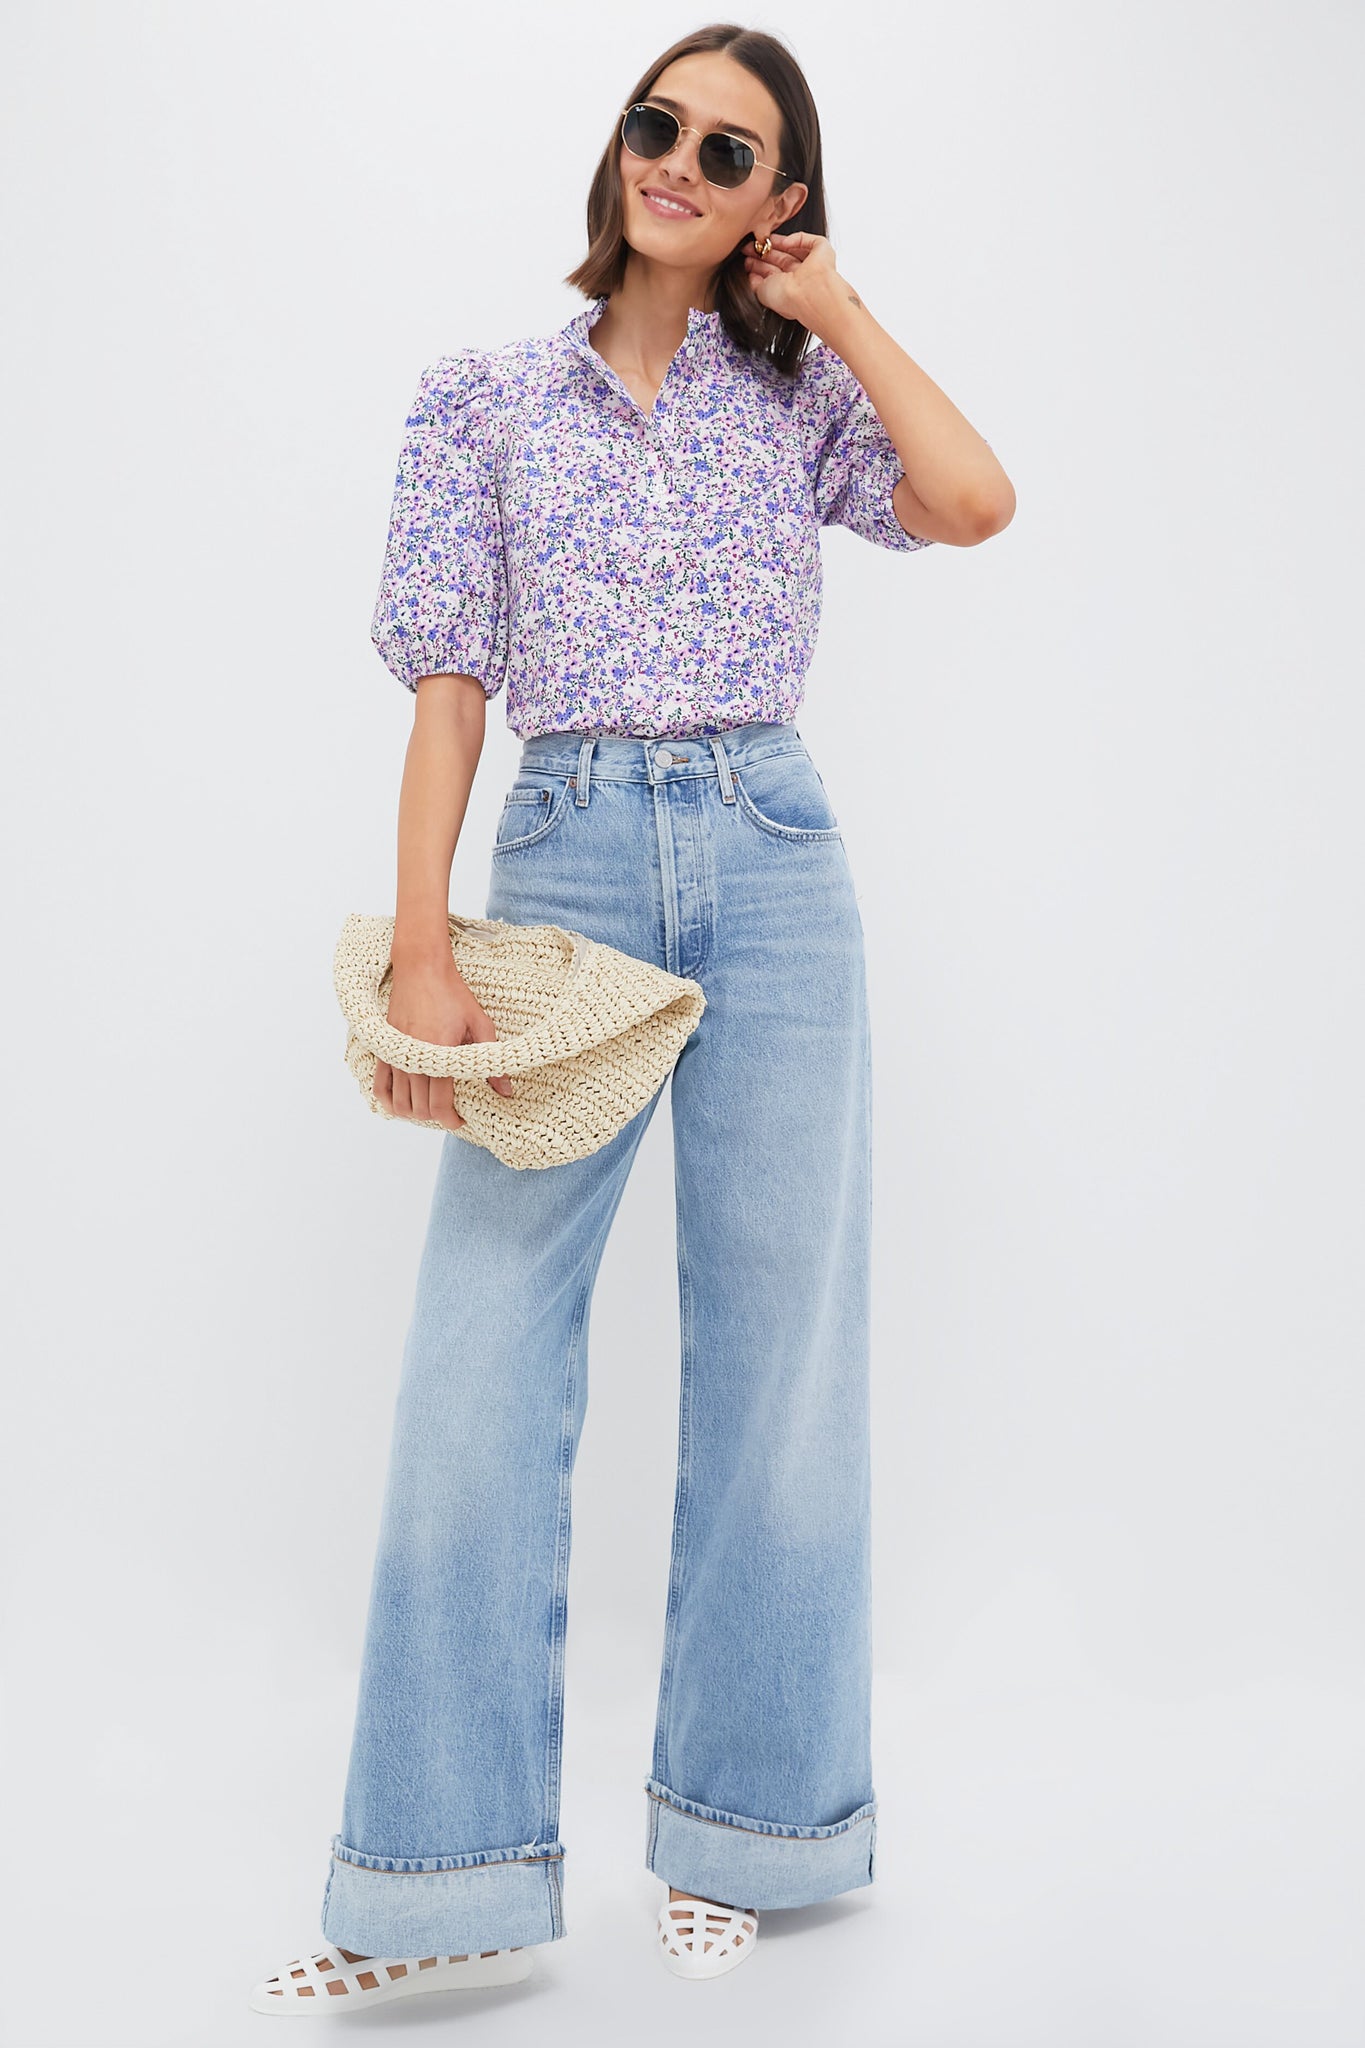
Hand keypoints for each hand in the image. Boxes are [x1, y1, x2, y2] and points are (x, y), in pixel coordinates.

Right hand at [376, 956, 513, 1129]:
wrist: (421, 969)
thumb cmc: (452, 994)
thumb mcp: (480, 1024)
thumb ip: (492, 1061)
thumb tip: (505, 1090)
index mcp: (438, 1055)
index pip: (439, 1105)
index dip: (451, 1120)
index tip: (461, 1120)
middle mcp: (414, 1059)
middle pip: (419, 1108)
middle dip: (436, 1116)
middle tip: (450, 1110)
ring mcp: (395, 1056)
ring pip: (398, 1103)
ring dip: (414, 1112)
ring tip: (430, 1106)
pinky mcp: (384, 1050)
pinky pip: (379, 1087)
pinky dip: (389, 1101)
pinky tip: (404, 1101)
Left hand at [742, 229, 844, 326]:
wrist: (808, 295)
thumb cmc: (787, 298)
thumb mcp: (762, 294)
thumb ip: (755, 284)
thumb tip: (751, 274)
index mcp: (788, 290)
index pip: (772, 274)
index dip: (758, 265)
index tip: (745, 259)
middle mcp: (800, 278)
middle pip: (780, 260)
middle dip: (763, 252)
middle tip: (748, 246)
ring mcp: (812, 265)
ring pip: (792, 249)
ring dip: (776, 243)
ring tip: (760, 239)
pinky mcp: (824, 253)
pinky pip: (810, 240)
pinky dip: (796, 239)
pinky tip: (784, 241)